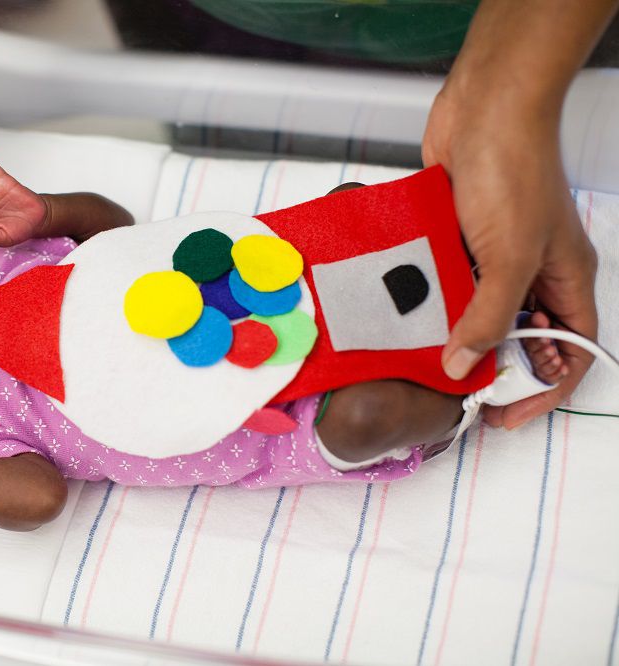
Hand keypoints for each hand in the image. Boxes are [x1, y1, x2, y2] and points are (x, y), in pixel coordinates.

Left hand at [423, 84, 597, 428]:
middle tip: (458, 389)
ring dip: (456, 333)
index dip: (542, 388)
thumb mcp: (508, 258)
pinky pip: (448, 283)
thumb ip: (487, 317)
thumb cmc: (514, 173)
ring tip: (426, 357)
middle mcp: (534, 270)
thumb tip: (463, 366)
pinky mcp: (458, 239)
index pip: (568, 350)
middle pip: (521, 336)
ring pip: (478, 311)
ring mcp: (494, 254)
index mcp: (566, 278)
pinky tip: (409, 317)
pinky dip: (432, 301)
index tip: (503, 412)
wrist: (483, 111)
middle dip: (494, 365)